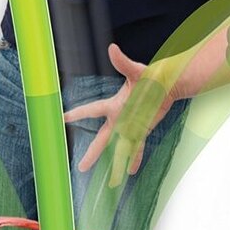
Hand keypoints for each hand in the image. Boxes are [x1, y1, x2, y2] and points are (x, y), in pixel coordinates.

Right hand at [64, 43, 173, 184]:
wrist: (168, 84)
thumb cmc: (152, 75)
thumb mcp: (137, 71)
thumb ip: (123, 62)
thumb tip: (112, 48)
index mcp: (115, 105)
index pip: (91, 110)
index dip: (76, 114)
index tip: (61, 119)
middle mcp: (120, 118)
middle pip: (102, 139)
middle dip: (92, 153)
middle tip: (80, 167)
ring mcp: (131, 126)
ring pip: (120, 149)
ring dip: (116, 164)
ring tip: (111, 182)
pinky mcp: (143, 130)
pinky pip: (137, 147)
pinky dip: (135, 158)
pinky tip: (130, 172)